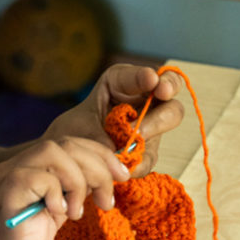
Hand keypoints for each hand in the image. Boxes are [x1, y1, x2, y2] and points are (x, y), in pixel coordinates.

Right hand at [0, 137, 129, 239]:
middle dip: (98, 165)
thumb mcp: (48, 219)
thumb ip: (65, 194)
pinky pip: (40, 177)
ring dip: (80, 180)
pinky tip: (62, 218)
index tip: (120, 177)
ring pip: (52, 152)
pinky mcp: (4, 201)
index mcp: (19, 173)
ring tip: (80, 212)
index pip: (64, 144)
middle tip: (108, 199)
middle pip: (63, 143)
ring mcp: (3, 183)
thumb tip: (101, 176)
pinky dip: (60, 194)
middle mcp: (7, 171)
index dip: (98, 155)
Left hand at [45, 65, 183, 175]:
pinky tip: (126, 165)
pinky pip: (151, 155)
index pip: (138, 74)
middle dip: (167, 88)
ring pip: (170, 117)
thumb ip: (100, 135)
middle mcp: (141, 101)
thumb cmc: (74, 133)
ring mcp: (149, 126)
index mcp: (121, 83)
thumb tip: (120, 153)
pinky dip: (140, 160)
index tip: (150, 79)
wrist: (70, 157)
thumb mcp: (79, 126)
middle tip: (162, 92)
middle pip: (167, 86)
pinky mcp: (147, 152)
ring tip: (132, 135)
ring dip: (154, 125)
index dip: (145, 75)